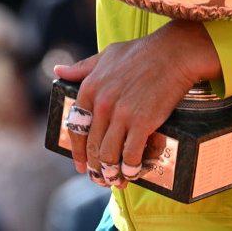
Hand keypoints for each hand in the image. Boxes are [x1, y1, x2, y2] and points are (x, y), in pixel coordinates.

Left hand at [54, 21, 220, 187]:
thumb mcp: (107, 55)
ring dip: (110, 172)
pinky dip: (130, 168)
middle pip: (92, 146)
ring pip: (108, 155)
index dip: (77, 151)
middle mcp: (102, 103)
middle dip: (95, 167)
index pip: (77, 128)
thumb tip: (58, 71)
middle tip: (100, 178)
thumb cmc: (141, 52)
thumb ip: (82, 67)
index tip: (81, 164)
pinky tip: (132, 172)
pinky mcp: (142, 122)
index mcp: (90, 87)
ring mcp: (122, 114)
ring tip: (115, 180)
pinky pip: (131, 155)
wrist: (173, 52)